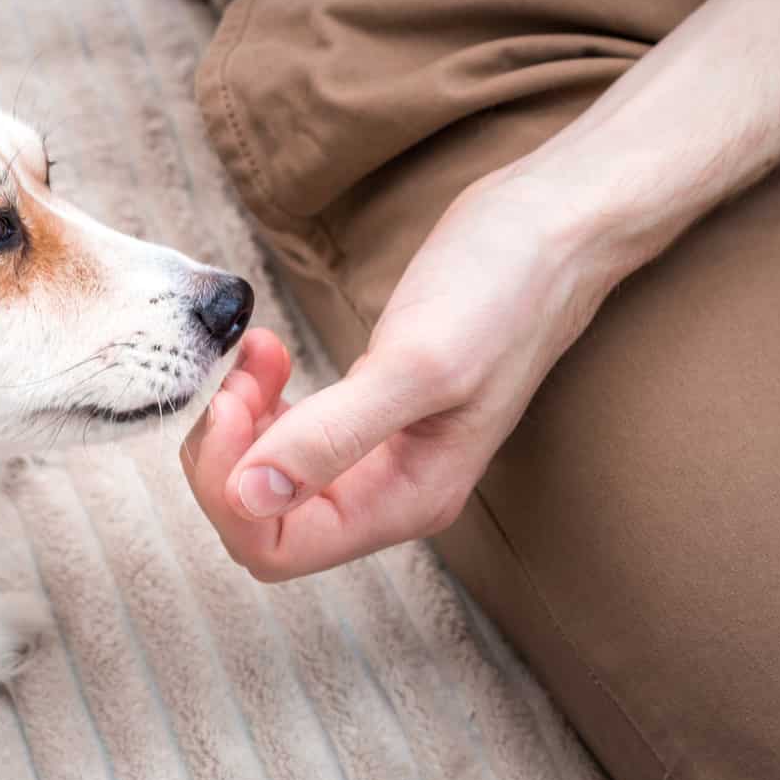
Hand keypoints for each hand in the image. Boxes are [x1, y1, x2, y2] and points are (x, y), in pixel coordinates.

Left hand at [183, 173, 614, 580]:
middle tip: (236, 377)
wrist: (552, 230)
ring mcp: (375, 454)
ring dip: (239, 421)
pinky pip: (285, 432)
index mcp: (405, 501)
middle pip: (260, 519)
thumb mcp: (416, 364)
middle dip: (227, 454)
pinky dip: (260, 397)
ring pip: (264, 476)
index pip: (277, 549)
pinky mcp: (365, 411)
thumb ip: (333, 437)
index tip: (231, 405)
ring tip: (255, 355)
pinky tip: (267, 352)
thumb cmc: (502, 290)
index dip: (231, 491)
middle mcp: (386, 492)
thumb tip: (250, 498)